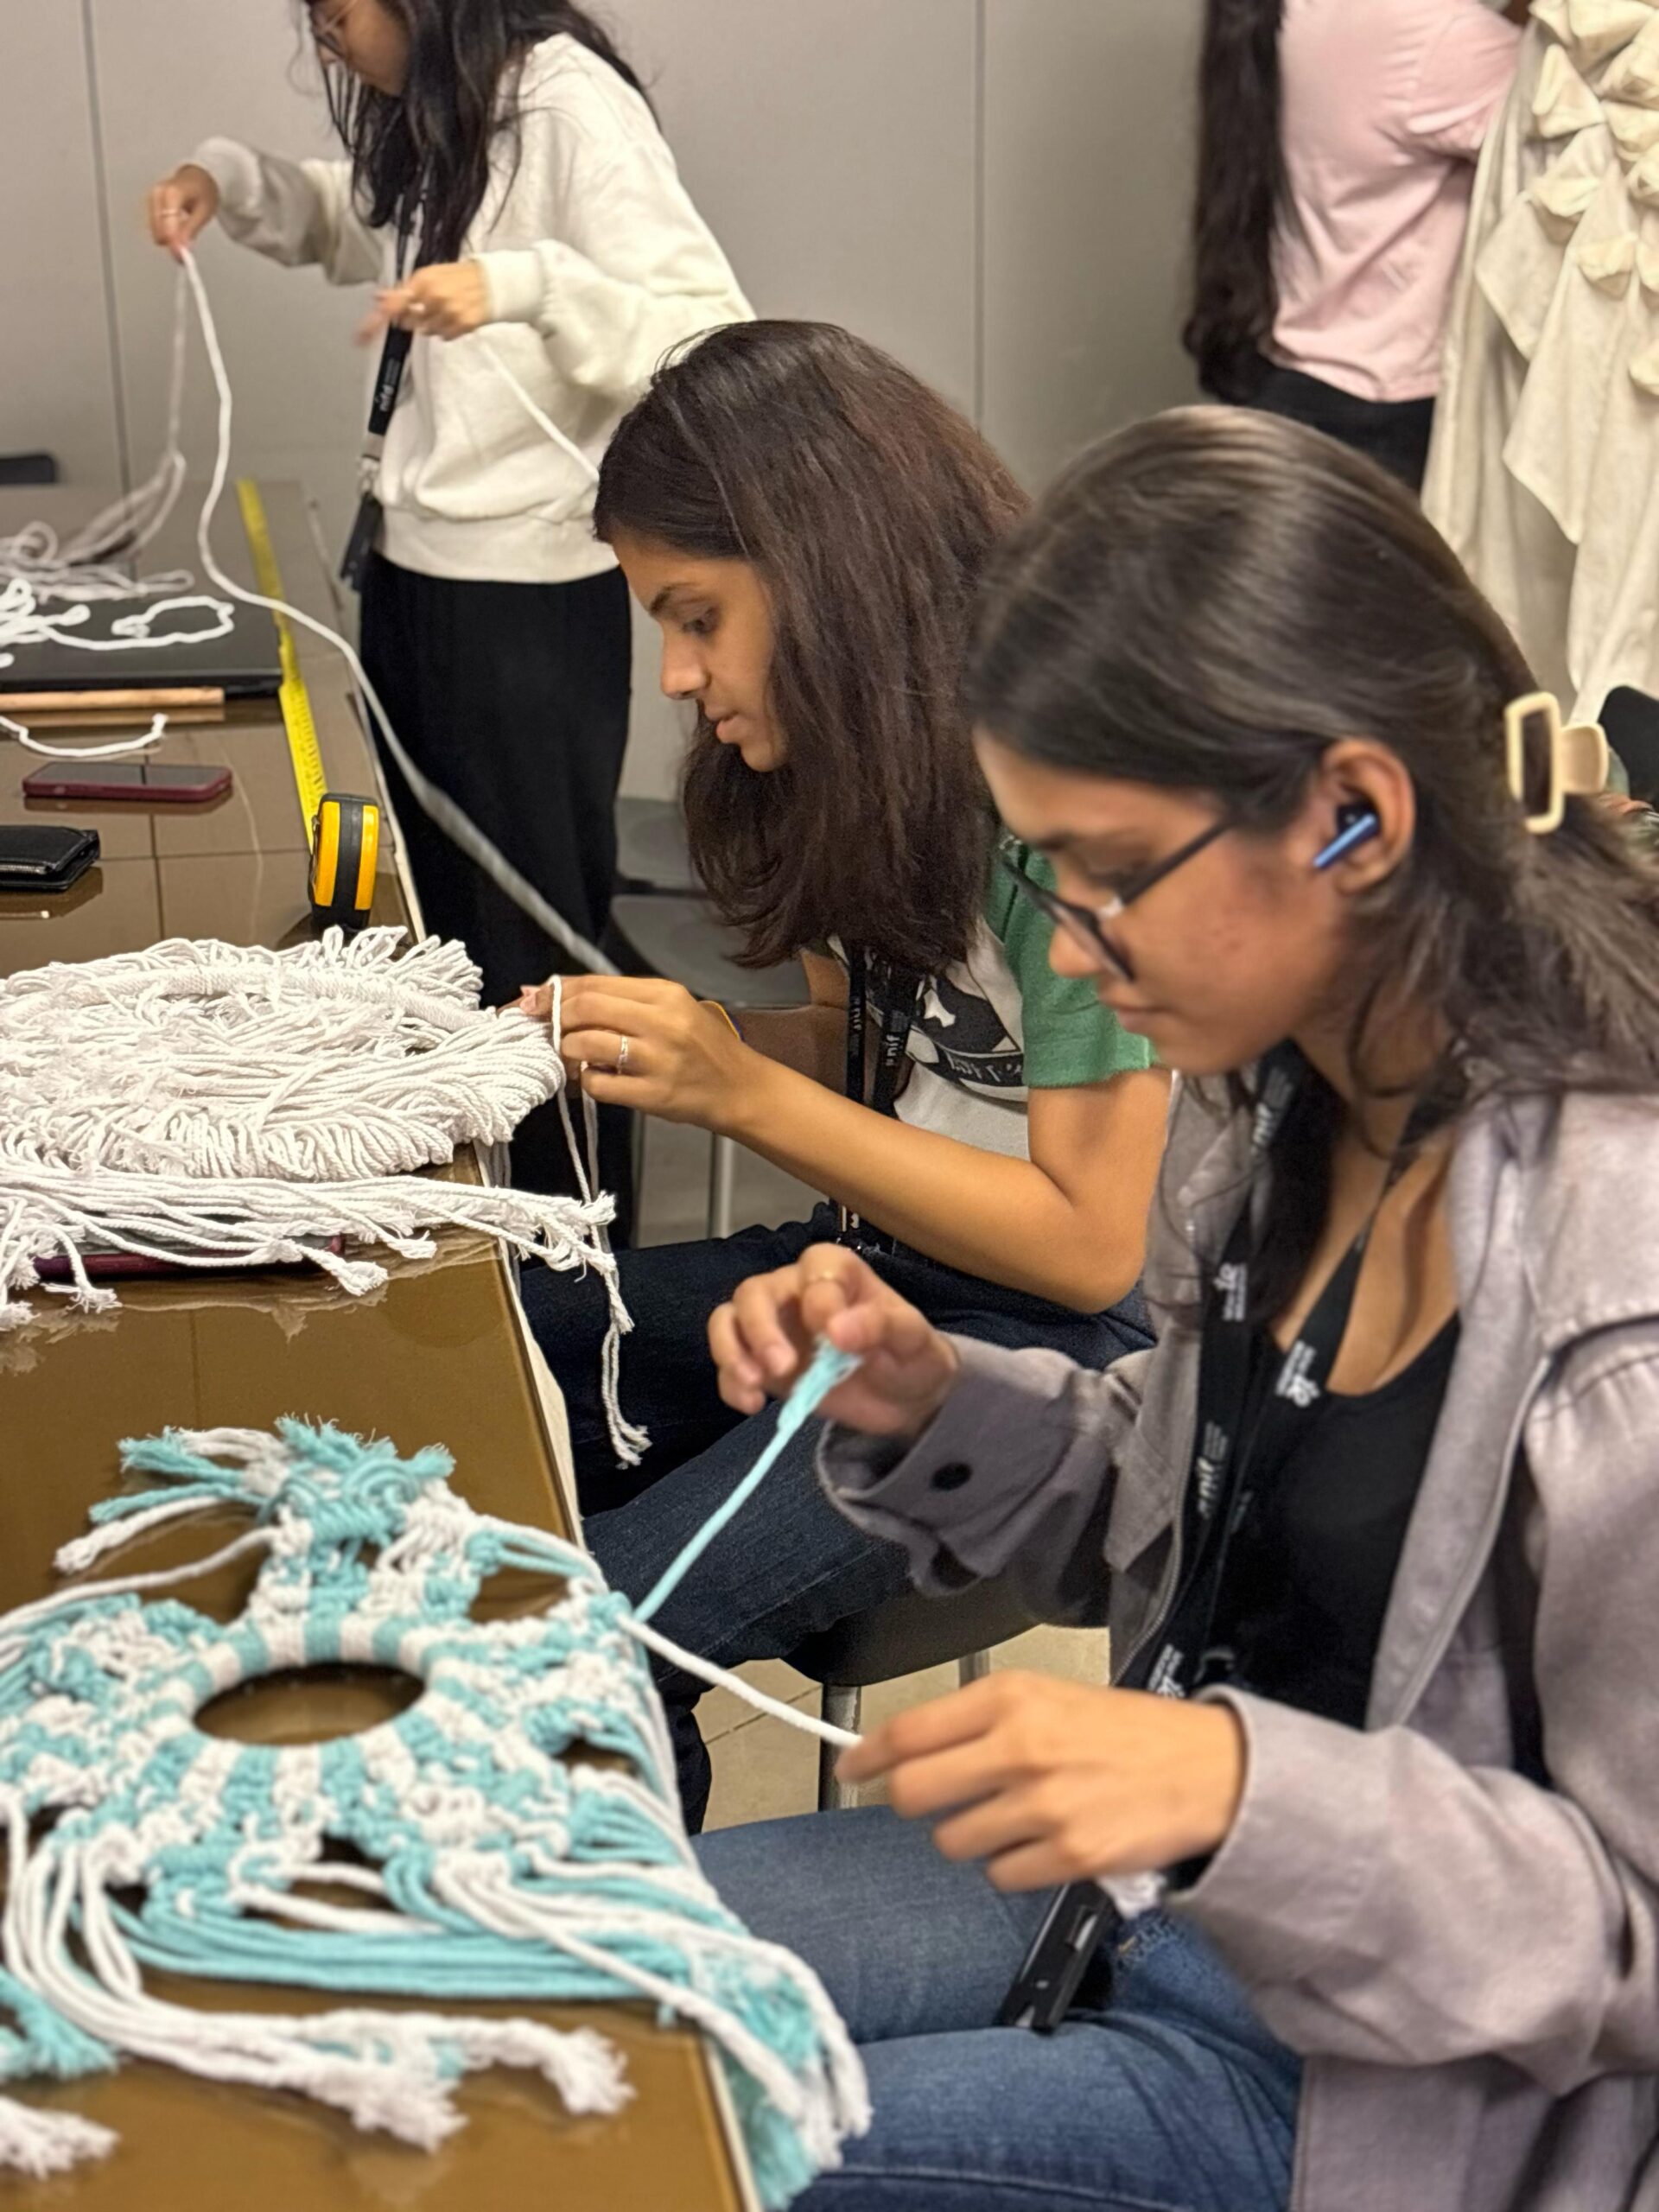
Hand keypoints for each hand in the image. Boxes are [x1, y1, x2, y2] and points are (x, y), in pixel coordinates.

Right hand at [148, 165, 218, 257]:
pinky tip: (176, 228)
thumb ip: (190, 230)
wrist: (198, 177)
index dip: (173, 243)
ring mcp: (152, 198)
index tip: (181, 257)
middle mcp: (158, 194)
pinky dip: (166, 232)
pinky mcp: (150, 203)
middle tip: (185, 253)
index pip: (167, 223)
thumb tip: (182, 250)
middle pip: (158, 229)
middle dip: (171, 242)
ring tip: (184, 233)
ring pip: (155, 229)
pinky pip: (155, 225)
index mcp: (172, 193)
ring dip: (169, 238)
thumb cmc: (203, 191)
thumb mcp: (203, 212)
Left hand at [363, 261, 491, 342]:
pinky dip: (447, 331)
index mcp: (422, 282)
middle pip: (409, 323)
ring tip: (446, 310)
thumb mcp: (428, 276)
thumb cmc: (456, 278)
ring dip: (433, 325)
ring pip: (427, 332)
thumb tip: (378, 298)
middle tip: (428, 306)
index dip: (375, 322)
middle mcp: (433, 298)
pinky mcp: (462, 326)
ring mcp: (448, 313)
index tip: (360, 338)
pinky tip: (455, 317)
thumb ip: (403, 289)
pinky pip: (444, 337)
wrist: (491, 283)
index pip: (393, 305)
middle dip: (415, 317)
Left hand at [518, 974, 750, 1131]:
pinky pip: (598, 1085)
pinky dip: (587, 1083)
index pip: (594, 984)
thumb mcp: (669, 1010)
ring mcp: (658, 1060)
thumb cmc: (703, 1049)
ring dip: (568, 1053)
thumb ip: (617, 1000)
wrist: (740, 1088)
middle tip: (549, 1032)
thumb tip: (550, 992)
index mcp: (665, 994)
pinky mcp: (654, 1095)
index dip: (554, 992)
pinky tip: (598, 1080)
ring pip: (585, 1045)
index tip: (532, 1001)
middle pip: (585, 1009)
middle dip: (555, 1020)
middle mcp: (662, 1022)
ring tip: (576, 1059)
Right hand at [709, 1242, 959, 1430]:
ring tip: (754, 1386)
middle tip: (781, 1368)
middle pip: (755, 1292)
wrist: (906, 1399)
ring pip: (728, 1320)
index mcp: (835, 1270)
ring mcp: (771, 1325)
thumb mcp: (911, 1338)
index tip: (835, 1339)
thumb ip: (879, 1325)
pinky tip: (752, 1406)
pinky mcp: (759, 1362)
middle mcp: (794, 1289)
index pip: (813, 1272)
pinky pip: (729, 1363)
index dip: (818, 1301)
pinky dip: (730, 1383)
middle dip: (761, 1329)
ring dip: (732, 1352)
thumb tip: (836, 1329)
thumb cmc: (910, 1354)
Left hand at [839, 1673, 1246, 1889]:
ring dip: (971, 1836)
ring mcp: (1041, 1806)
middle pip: (914, 1793)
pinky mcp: (1068, 1855)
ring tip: (1013, 1816)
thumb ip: (979, 1720)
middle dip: (912, 1803)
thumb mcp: (1048, 1696)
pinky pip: (1001, 1876)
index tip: (850, 1767)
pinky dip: (1012, 1866)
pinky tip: (1043, 1842)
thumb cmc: (1124, 1730)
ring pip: (954, 1841)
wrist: (1206, 1769)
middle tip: (934, 1802)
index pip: (909, 1731)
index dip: (868, 1755)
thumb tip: (906, 1749)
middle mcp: (1018, 1748)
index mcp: (1009, 1698)